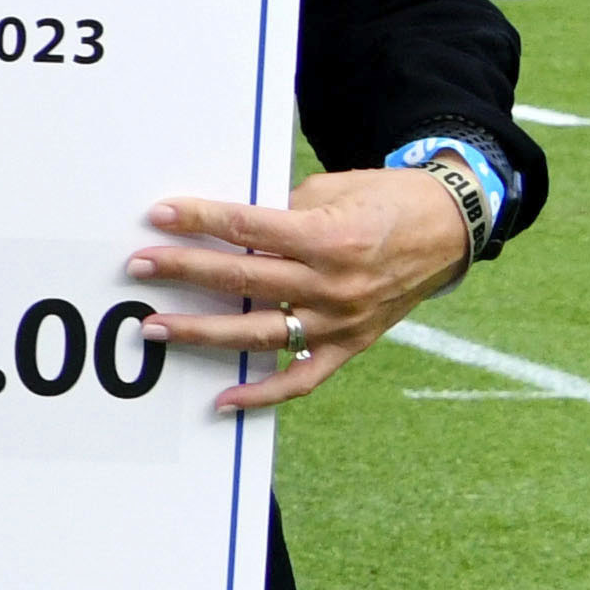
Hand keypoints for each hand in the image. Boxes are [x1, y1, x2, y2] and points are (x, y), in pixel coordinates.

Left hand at [132, 167, 474, 413]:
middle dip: (184, 271)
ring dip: (202, 333)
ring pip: (259, 335)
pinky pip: (301, 379)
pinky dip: (262, 393)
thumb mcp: (333, 190)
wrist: (450, 227)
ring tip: (156, 327)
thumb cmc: (386, 200)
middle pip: (243, 281)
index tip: (158, 215)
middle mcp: (333, 284)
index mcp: (328, 237)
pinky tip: (223, 400)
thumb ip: (281, 213)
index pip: (248, 230)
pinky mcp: (350, 345)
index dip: (199, 221)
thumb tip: (226, 230)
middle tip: (138, 267)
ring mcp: (341, 321)